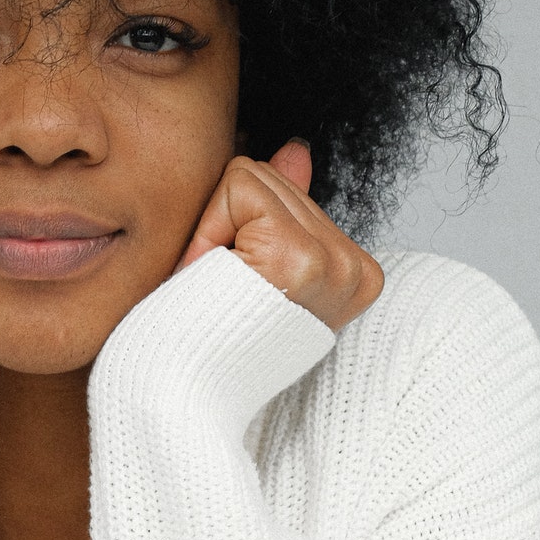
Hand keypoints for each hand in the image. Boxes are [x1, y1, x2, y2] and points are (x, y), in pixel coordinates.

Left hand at [173, 140, 383, 333]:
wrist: (182, 391)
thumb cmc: (210, 336)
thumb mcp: (254, 266)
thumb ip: (284, 202)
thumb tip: (297, 149)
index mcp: (357, 275)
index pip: (291, 194)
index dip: (243, 229)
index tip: (240, 289)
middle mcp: (354, 269)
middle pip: (274, 180)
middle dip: (234, 226)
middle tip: (226, 290)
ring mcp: (333, 263)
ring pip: (255, 179)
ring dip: (220, 230)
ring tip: (223, 288)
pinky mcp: (300, 256)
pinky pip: (240, 186)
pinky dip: (210, 228)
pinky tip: (217, 277)